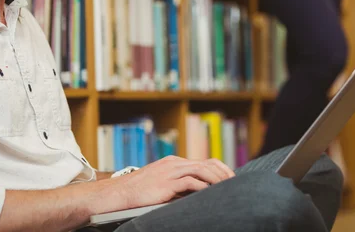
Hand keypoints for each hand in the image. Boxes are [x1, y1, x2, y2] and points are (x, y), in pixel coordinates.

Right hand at [116, 156, 235, 208]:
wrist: (119, 192)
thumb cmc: (140, 191)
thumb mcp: (162, 183)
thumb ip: (179, 184)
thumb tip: (199, 192)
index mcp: (174, 162)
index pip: (204, 161)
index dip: (220, 169)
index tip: (230, 179)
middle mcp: (174, 164)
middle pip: (206, 164)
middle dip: (223, 173)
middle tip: (235, 184)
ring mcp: (170, 172)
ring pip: (201, 170)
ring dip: (217, 179)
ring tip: (226, 188)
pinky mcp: (165, 183)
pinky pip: (189, 182)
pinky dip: (202, 187)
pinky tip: (209, 193)